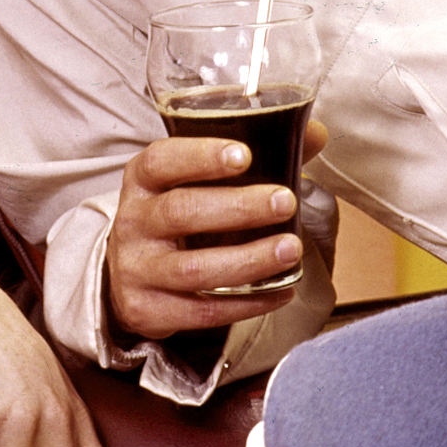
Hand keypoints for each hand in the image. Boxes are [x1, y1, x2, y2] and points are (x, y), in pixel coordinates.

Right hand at [104, 121, 327, 342]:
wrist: (131, 275)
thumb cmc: (176, 215)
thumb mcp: (196, 181)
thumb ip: (253, 155)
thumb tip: (315, 135)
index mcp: (142, 181)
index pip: (161, 161)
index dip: (200, 156)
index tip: (244, 155)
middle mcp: (132, 223)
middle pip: (180, 212)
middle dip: (238, 208)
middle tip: (285, 202)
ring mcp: (136, 270)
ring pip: (192, 268)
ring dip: (248, 260)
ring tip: (290, 249)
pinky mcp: (147, 310)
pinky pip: (201, 311)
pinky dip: (246, 303)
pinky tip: (280, 290)